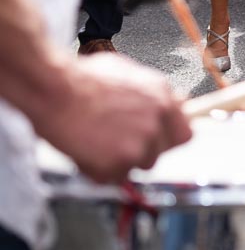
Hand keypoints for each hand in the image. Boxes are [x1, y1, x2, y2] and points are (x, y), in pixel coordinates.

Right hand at [34, 53, 190, 184]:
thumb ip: (154, 92)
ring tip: (96, 143)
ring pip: (136, 166)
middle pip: (158, 153)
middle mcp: (157, 121)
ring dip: (119, 162)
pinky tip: (85, 151)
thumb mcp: (129, 73)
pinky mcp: (119, 161)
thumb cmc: (84, 79)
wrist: (56, 90)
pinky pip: (112, 177)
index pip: (184, 133)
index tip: (155, 141)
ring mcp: (140, 143)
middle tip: (114, 142)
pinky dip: (98, 171)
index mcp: (163, 99)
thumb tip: (171, 101)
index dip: (166, 139)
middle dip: (139, 152)